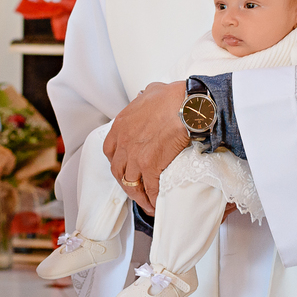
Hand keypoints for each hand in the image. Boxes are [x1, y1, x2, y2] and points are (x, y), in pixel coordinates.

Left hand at [103, 81, 188, 214]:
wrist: (186, 106)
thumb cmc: (173, 97)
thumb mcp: (151, 92)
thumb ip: (145, 98)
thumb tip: (150, 96)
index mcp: (121, 125)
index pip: (110, 150)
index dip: (118, 162)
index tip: (125, 167)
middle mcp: (124, 143)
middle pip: (118, 171)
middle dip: (126, 182)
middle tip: (136, 189)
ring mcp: (135, 156)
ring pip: (131, 184)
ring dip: (139, 196)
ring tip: (147, 203)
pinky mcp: (150, 166)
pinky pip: (150, 188)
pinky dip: (153, 198)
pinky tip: (157, 203)